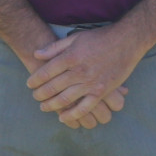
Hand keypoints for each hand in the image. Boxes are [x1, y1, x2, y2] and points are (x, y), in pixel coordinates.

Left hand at [27, 27, 144, 128]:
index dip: (35, 79)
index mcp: (71, 56)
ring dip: (51, 105)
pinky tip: (62, 117)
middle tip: (34, 96)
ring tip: (43, 107)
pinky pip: (84, 108)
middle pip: (53, 86)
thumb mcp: (76, 37)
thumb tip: (37, 54)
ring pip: (65, 99)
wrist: (126, 41)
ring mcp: (91, 83)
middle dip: (40, 93)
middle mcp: (79, 71)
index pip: (47, 71)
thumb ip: (56, 47)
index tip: (29, 84)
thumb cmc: (100, 38)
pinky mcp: (101, 91)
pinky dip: (72, 114)